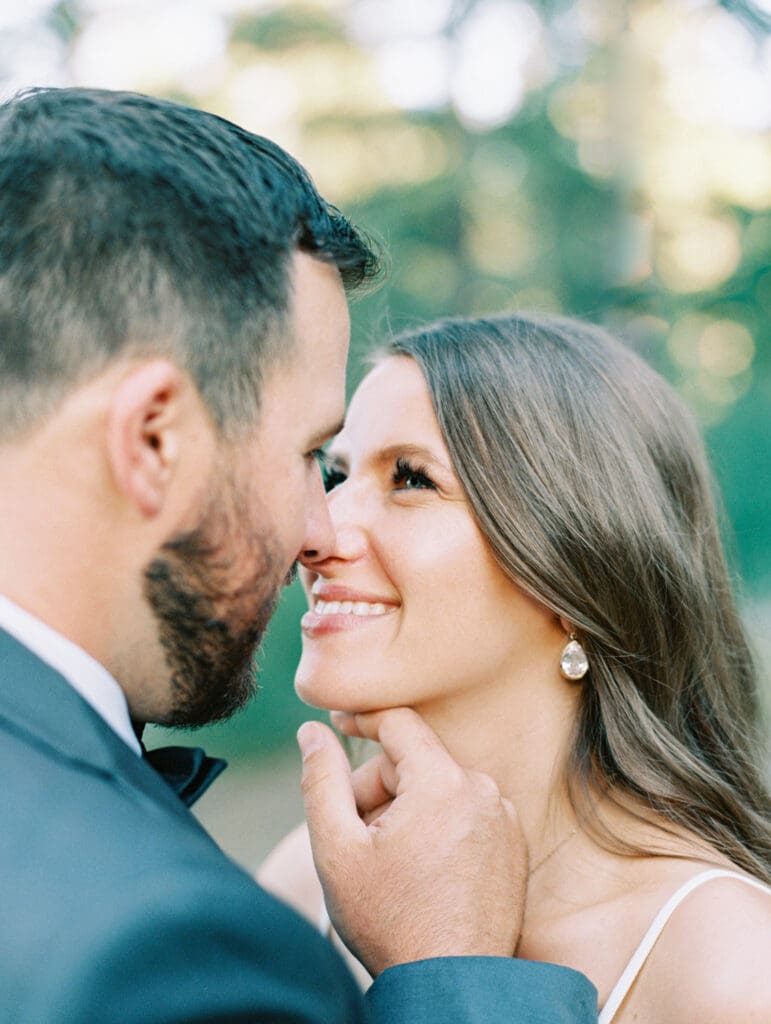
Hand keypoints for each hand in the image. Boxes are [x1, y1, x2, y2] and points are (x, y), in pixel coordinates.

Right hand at [297, 707, 527, 975]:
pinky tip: (421, 873)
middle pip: (416, 763)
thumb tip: (313, 732)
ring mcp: (504, 820)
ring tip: (389, 864)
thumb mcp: (338, 849)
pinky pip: (466, 816)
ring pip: (439, 790)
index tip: (336, 725)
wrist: (451, 987)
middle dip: (378, 790)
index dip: (362, 720)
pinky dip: (438, 830)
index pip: (399, 723)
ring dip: (407, 812)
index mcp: (444, 782)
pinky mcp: (514, 846)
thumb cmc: (391, 922)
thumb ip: (321, 780)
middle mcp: (483, 791)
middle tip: (356, 838)